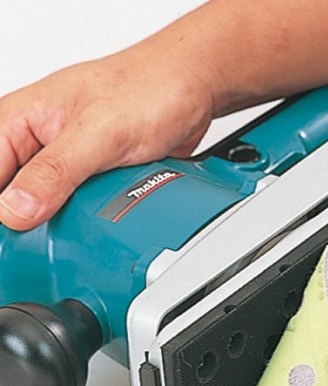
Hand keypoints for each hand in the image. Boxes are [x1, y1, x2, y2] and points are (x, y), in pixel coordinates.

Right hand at [0, 39, 220, 230]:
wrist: (191, 89)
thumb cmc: (147, 89)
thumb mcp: (97, 134)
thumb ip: (54, 172)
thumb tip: (15, 210)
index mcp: (19, 119)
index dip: (1, 209)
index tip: (15, 236)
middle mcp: (37, 140)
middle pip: (14, 196)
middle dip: (30, 220)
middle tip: (50, 237)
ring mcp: (66, 160)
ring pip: (47, 205)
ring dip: (62, 221)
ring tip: (82, 224)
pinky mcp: (92, 174)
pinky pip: (78, 204)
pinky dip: (88, 216)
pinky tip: (100, 220)